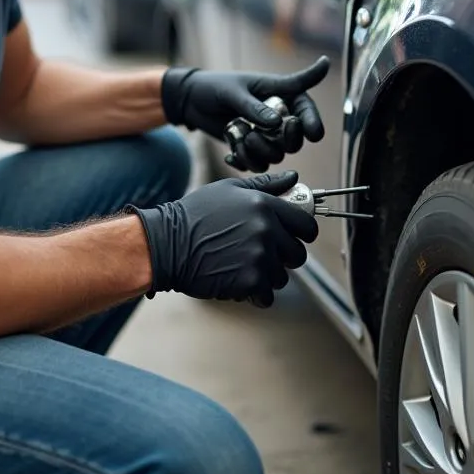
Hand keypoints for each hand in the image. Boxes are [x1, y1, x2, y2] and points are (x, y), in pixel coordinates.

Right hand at [126, 171, 318, 307]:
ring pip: (282, 277)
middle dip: (283, 257)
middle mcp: (267, 230)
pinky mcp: (249, 282)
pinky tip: (236, 281)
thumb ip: (266, 185)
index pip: (306, 225)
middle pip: (298, 254)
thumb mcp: (230, 190)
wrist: (167, 244)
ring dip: (267, 276)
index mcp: (265, 205)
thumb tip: (294, 178)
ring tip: (241, 266)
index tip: (292, 237)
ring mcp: (259, 257)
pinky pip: (267, 295)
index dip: (302, 233)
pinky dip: (255, 294)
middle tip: (260, 253)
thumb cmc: (195, 214)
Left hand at [161, 56, 329, 171]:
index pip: (305, 108)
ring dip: (259, 151)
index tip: (314, 134)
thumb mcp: (233, 92)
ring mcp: (265, 136)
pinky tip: (231, 153)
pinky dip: (245, 161)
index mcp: (280, 94)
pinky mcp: (251, 149)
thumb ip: (254, 107)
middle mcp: (277, 117)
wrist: (191, 101)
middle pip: (295, 139)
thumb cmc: (215, 87)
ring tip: (241, 137)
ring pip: (276, 155)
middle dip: (284, 142)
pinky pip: (258, 165)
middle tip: (263, 132)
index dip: (313, 121)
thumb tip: (276, 122)